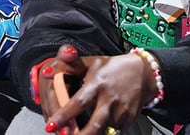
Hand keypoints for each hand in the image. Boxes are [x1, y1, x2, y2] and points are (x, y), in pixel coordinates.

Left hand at [40, 45, 155, 134]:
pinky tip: (91, 134)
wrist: (143, 73)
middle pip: (95, 125)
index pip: (78, 102)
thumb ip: (67, 66)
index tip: (51, 125)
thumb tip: (46, 73)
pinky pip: (114, 133)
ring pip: (104, 132)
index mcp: (97, 84)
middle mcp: (109, 100)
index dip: (64, 115)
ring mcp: (121, 112)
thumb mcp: (89, 62)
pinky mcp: (129, 121)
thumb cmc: (111, 68)